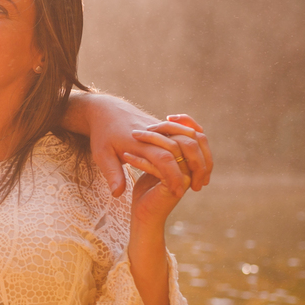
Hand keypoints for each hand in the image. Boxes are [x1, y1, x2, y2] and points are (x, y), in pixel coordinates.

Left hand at [77, 97, 210, 197]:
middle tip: (198, 184)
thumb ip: (112, 173)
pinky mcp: (165, 128)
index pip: (165, 159)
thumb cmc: (103, 135)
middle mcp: (156, 135)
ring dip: (202, 156)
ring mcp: (163, 130)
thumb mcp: (102, 155)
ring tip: (202, 179)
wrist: (107, 111)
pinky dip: (196, 146)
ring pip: (192, 138)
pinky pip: (186, 134)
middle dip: (198, 165)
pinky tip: (197, 167)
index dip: (174, 178)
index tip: (177, 192)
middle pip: (187, 145)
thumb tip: (117, 194)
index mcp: (140, 143)